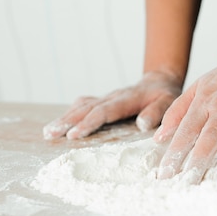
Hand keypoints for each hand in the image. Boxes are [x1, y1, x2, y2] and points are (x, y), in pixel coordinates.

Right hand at [43, 71, 183, 139]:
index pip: (105, 111)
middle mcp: (113, 96)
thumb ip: (157, 112)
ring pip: (82, 106)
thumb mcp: (168, 102)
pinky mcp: (104, 100)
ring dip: (65, 118)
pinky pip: (85, 104)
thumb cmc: (165, 95)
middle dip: (68, 121)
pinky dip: (71, 113)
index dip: (89, 123)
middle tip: (49, 134)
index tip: (74, 135)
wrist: (160, 81)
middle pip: (87, 108)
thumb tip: (143, 125)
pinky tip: (61, 122)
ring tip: (47, 132)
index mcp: (128, 98)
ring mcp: (107, 97)